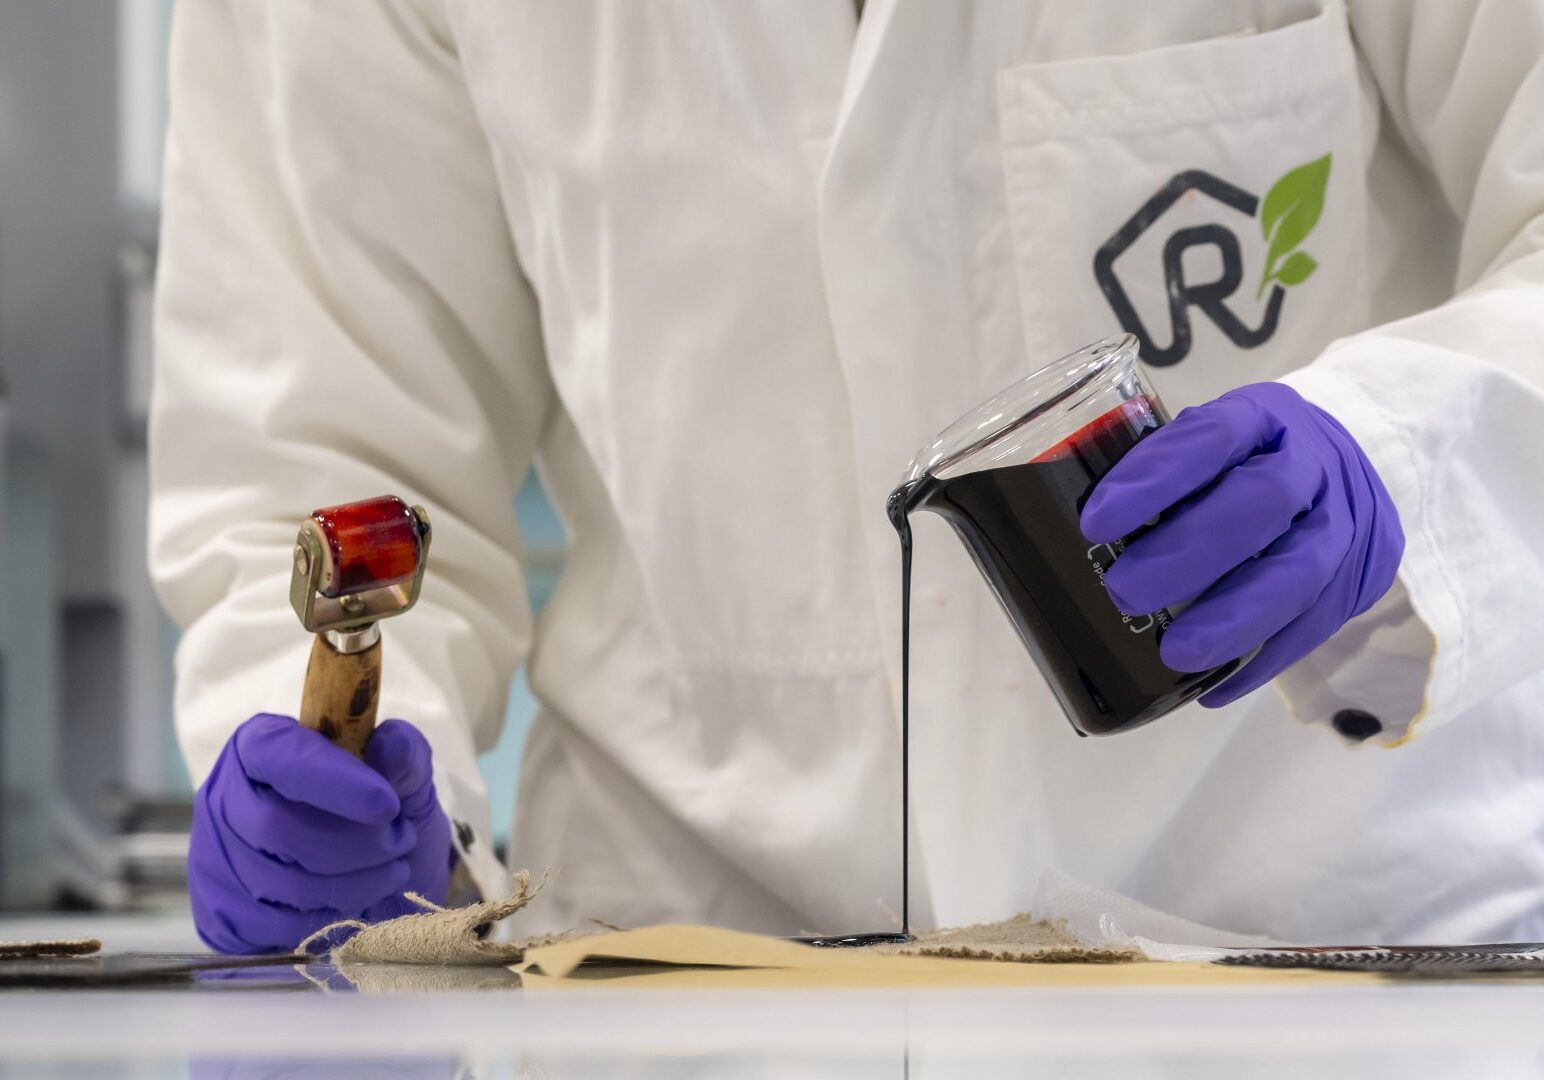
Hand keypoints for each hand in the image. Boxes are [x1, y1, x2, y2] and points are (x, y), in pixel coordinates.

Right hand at [189, 714, 451, 953]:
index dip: (333, 781)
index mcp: (262, 745)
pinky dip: (333, 918)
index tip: (387, 805)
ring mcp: (213, 859)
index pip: (280, 755)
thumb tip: (392, 744)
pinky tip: (361, 901)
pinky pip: (277, 925)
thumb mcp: (406, 781)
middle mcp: (223, 797)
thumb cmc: (382, 819)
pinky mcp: (221, 914)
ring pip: (280, 881)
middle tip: (399, 840)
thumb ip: (405, 756)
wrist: (373, 886)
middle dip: (355, 842)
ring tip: (390, 868)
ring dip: (354, 882)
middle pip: (276, 826)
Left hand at [1080, 381, 1403, 707]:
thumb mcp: (1215, 438)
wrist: (1357, 466)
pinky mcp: (1354, 582)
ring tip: (1175, 653)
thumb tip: (1082, 528)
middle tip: (1125, 592)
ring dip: (1231, 619)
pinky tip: (1212, 687)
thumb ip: (1164, 469)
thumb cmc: (1252, 457)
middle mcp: (1312, 466)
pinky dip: (1258, 660)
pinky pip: (1312, 627)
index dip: (1155, 478)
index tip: (1097, 522)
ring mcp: (1342, 525)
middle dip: (1189, 553)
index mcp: (1264, 418)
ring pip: (1297, 574)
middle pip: (1264, 503)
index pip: (1212, 437)